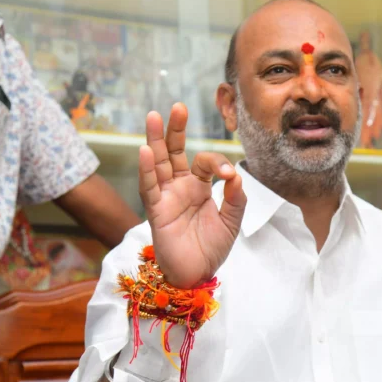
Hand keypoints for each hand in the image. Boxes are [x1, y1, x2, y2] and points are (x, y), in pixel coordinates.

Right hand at [138, 103, 245, 288]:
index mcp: (199, 187)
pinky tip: (145, 151)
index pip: (205, 163)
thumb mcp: (232, 221)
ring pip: (158, 164)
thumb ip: (236, 197)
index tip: (228, 174)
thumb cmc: (212, 248)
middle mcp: (180, 187)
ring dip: (155, 141)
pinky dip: (147, 170)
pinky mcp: (156, 211)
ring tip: (153, 116)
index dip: (217, 162)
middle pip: (174, 152)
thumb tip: (235, 174)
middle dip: (175, 130)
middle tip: (178, 107)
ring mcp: (166, 197)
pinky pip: (149, 188)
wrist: (197, 274)